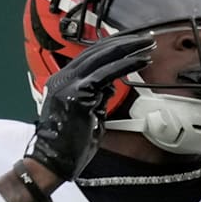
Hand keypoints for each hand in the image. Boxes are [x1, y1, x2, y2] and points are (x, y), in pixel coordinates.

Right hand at [25, 33, 155, 179]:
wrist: (53, 162)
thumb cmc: (69, 144)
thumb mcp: (86, 112)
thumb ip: (97, 96)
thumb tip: (111, 85)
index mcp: (62, 80)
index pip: (90, 55)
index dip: (114, 45)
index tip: (133, 42)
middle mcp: (62, 78)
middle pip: (96, 51)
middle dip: (124, 42)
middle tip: (145, 39)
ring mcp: (68, 83)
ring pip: (102, 57)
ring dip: (129, 49)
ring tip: (148, 46)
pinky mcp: (78, 93)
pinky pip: (106, 73)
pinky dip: (127, 65)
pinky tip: (141, 60)